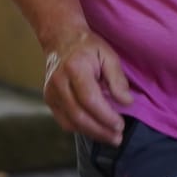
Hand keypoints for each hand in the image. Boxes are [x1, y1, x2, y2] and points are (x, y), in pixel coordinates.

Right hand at [42, 29, 131, 143]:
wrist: (61, 39)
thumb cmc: (88, 47)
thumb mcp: (108, 55)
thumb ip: (118, 79)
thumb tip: (126, 102)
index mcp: (75, 68)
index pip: (89, 99)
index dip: (105, 116)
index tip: (120, 125)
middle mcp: (59, 82)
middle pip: (79, 115)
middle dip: (100, 130)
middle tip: (117, 137)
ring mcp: (51, 92)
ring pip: (70, 122)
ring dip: (92, 133)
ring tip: (110, 137)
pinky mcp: (49, 100)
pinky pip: (64, 121)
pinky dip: (80, 129)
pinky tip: (95, 130)